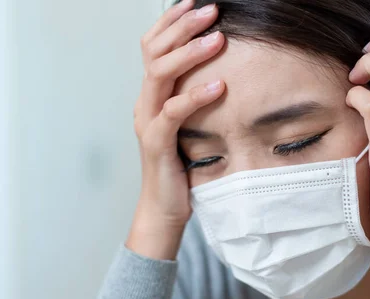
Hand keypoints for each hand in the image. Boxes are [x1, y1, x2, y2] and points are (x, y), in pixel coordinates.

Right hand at [126, 0, 225, 259]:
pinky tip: (219, 85)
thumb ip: (194, 98)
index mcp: (152, 95)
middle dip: (182, 27)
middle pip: (153, 51)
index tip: (196, 2)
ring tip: (218, 38)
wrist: (165, 207)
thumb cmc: (181, 166)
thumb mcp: (189, 125)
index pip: (154, 46)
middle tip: (211, 10)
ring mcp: (148, 121)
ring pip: (159, 75)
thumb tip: (224, 72)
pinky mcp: (157, 143)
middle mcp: (145, 102)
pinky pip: (172, 113)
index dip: (172, 21)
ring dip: (188, 53)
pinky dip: (195, 96)